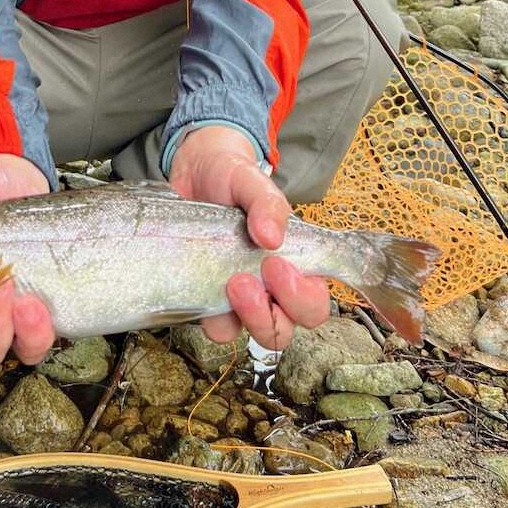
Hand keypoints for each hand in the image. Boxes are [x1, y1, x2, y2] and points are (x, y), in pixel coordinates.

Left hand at [169, 127, 330, 349]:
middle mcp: (272, 288)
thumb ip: (267, 203)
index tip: (275, 265)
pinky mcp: (209, 299)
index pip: (315, 301)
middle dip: (273, 314)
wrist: (192, 172)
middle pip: (289, 329)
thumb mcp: (251, 181)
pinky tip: (202, 289)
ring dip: (248, 318)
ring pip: (256, 335)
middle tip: (247, 279)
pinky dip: (213, 319)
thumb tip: (271, 237)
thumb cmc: (231, 177)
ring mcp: (241, 298)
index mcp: (296, 262)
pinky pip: (218, 328)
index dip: (303, 297)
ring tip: (230, 283)